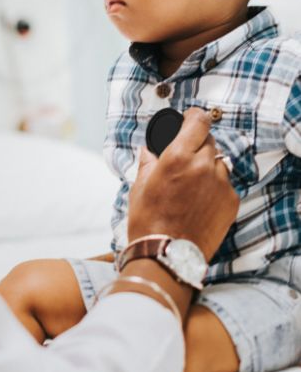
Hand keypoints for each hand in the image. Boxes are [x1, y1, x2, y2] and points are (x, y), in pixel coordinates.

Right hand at [127, 108, 239, 260]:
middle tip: (185, 159)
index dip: (195, 116)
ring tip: (192, 184)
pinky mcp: (231, 201)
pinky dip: (214, 186)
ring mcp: (221, 183)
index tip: (191, 118)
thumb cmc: (148, 221)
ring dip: (207, 165)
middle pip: (209, 140)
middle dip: (197, 144)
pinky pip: (225, 183)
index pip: (199, 121)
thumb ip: (147, 162)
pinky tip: (200, 200)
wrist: (167, 255)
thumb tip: (147, 150)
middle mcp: (203, 165)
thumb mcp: (140, 186)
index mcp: (177, 157)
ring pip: (219, 162)